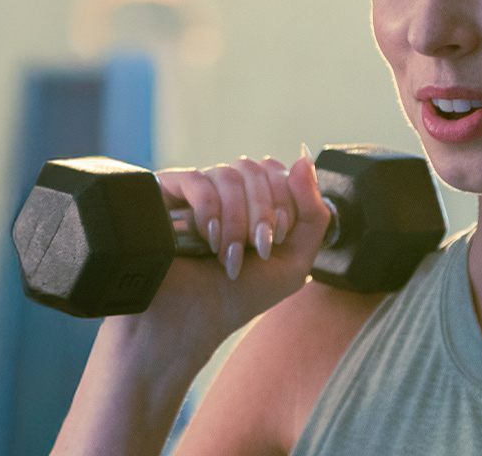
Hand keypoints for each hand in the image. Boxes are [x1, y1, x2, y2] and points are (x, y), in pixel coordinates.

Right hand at [135, 148, 332, 346]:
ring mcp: (196, 191)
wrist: (190, 322)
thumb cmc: (239, 296)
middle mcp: (227, 191)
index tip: (276, 241)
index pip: (279, 172)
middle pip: (256, 169)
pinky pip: (197, 180)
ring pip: (229, 174)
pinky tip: (207, 239)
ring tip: (228, 257)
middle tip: (258, 250)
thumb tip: (304, 160)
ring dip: (237, 221)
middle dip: (263, 213)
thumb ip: (313, 214)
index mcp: (256, 202)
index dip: (286, 201)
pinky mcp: (167, 194)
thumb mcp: (293, 263)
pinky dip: (209, 210)